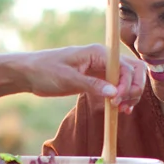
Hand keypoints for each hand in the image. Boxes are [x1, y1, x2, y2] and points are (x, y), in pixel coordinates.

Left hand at [19, 45, 147, 113]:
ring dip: (131, 93)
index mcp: (97, 52)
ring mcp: (101, 67)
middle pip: (133, 70)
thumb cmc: (45, 71)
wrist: (29, 73)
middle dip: (134, 88)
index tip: (116, 100)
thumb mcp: (67, 79)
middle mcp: (103, 58)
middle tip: (123, 106)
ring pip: (128, 78)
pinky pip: (117, 85)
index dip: (127, 84)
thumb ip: (91, 85)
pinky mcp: (97, 78)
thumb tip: (114, 92)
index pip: (125, 66)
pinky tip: (120, 109)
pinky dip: (122, 96)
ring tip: (123, 110)